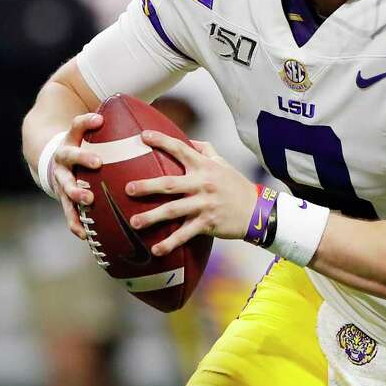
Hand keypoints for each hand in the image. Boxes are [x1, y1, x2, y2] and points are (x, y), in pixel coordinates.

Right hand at [49, 112, 104, 239]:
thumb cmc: (82, 148)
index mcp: (70, 143)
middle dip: (83, 160)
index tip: (99, 120)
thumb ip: (101, 127)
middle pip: (69, 159)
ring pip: (65, 190)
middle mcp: (63, 163)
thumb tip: (122, 120)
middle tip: (98, 163)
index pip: (76, 126)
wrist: (54, 164)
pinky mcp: (64, 201)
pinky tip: (85, 235)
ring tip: (89, 200)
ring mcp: (61, 183)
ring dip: (77, 195)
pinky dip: (76, 224)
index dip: (86, 122)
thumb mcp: (86, 134)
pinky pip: (69, 214)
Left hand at [126, 132, 256, 255]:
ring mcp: (204, 205)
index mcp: (205, 167)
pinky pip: (185, 234)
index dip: (162, 141)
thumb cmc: (236, 185)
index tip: (143, 136)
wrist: (257, 210)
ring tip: (133, 222)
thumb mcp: (223, 163)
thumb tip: (189, 140)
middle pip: (170, 183)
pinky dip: (170, 243)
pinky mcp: (207, 224)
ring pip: (173, 210)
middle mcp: (203, 184)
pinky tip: (156, 250)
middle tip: (128, 189)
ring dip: (152, 217)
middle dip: (147, 186)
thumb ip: (206, 150)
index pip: (181, 149)